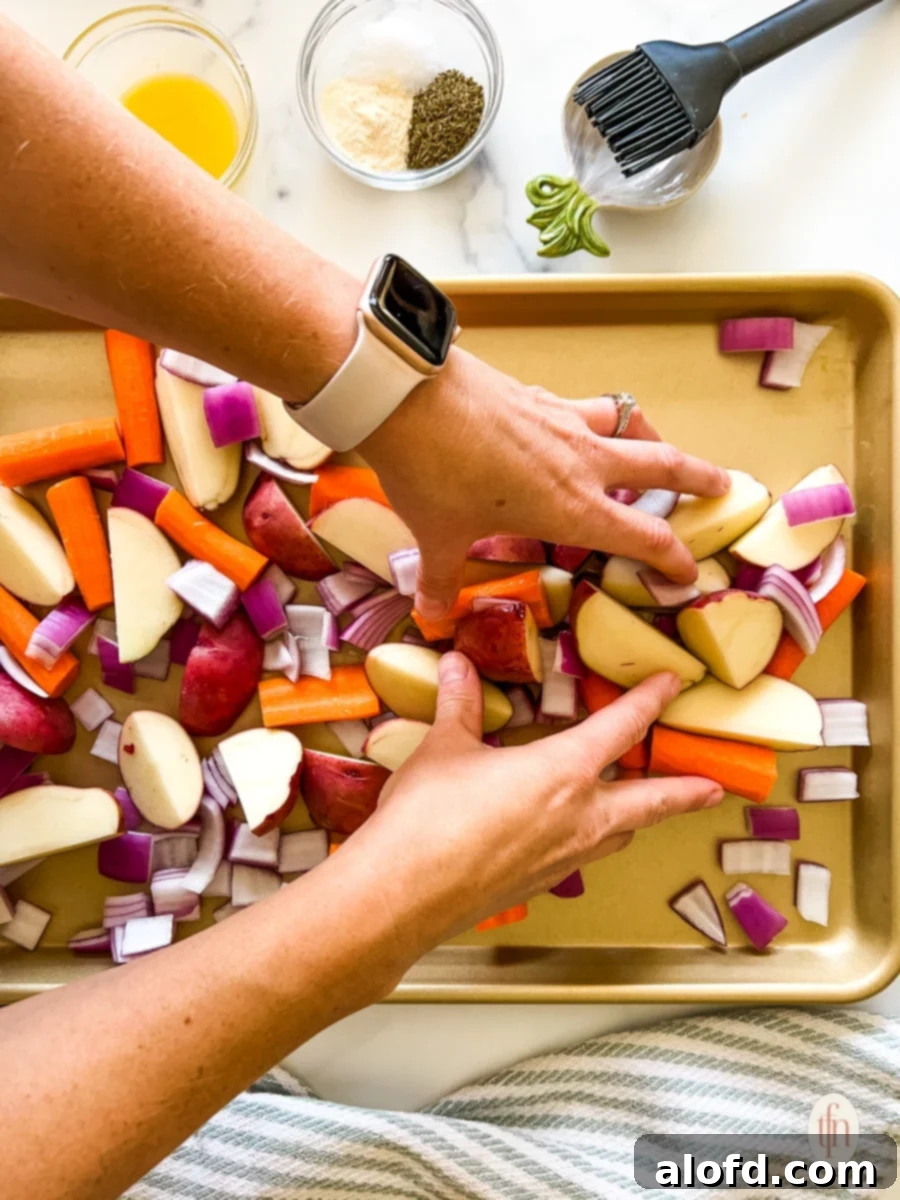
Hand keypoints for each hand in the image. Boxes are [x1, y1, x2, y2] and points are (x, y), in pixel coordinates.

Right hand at [343, 653, 723, 957]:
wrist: (406, 892)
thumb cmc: (429, 817)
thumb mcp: (444, 748)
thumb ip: (460, 706)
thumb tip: (459, 668)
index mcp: (563, 771)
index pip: (621, 727)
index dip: (649, 701)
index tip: (672, 685)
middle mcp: (578, 816)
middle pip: (651, 801)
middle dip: (685, 791)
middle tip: (713, 788)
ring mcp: (564, 857)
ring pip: (619, 834)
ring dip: (637, 819)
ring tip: (640, 811)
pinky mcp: (540, 885)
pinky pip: (582, 857)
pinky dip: (590, 842)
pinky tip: (568, 838)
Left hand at [361, 348, 730, 621]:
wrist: (406, 396)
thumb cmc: (431, 473)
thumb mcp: (437, 537)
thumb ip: (441, 580)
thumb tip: (429, 618)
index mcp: (571, 507)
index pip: (645, 538)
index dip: (674, 559)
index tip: (689, 574)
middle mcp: (582, 461)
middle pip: (664, 465)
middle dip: (701, 479)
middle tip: (724, 488)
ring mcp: (565, 420)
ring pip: (631, 424)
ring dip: (652, 438)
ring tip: (656, 447)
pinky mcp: (540, 394)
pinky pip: (586, 407)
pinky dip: (598, 419)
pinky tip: (578, 426)